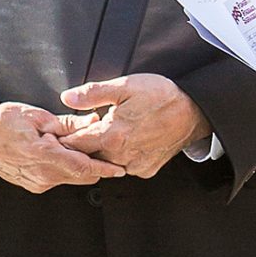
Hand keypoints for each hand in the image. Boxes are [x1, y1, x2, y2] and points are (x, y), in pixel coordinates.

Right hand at [0, 102, 124, 190]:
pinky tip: (66, 155)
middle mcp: (42, 174)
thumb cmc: (2, 123)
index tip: (120, 168)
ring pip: (72, 178)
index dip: (104, 169)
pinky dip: (68, 169)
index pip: (82, 166)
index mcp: (42, 154)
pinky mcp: (35, 186)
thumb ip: (67, 123)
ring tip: (82, 148)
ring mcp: (38, 183)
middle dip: (97, 166)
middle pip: (81, 176)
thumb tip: (92, 121)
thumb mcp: (36, 116)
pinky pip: (60, 179)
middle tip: (108, 151)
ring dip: (82, 166)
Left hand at [58, 71, 205, 178]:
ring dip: (102, 150)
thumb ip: (93, 93)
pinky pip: (124, 166)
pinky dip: (120, 156)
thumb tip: (68, 98)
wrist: (193, 111)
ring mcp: (135, 165)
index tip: (61, 131)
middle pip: (88, 156)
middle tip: (88, 127)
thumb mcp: (125, 86)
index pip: (75, 144)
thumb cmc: (162, 97)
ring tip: (111, 131)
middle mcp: (122, 156)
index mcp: (112, 136)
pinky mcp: (146, 170)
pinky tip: (127, 140)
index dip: (66, 136)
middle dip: (84, 143)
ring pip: (106, 162)